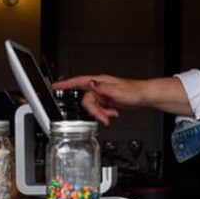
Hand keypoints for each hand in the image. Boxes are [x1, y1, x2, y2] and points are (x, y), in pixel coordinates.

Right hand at [51, 75, 190, 123]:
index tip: (54, 86)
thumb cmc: (134, 91)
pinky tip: (113, 113)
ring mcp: (103, 94)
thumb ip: (103, 88)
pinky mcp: (107, 101)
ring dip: (101, 113)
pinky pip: (100, 109)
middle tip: (103, 117)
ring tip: (111, 115)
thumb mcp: (118, 91)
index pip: (78, 81)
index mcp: (99, 82)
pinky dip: (105, 114)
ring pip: (93, 107)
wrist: (144, 96)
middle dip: (94, 111)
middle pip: (86, 100)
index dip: (65, 84)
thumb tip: (91, 84)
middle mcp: (99, 87)